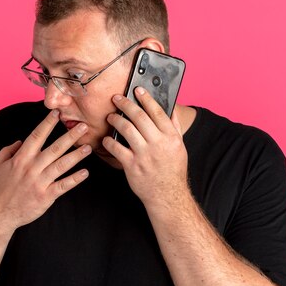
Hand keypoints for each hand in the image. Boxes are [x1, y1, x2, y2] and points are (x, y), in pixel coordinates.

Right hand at [0, 110, 91, 231]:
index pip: (37, 135)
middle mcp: (32, 168)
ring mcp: (40, 182)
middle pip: (55, 148)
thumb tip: (20, 141)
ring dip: (76, 156)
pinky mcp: (46, 196)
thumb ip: (8, 150)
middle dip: (70, 136)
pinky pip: (63, 186)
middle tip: (84, 127)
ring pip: (62, 165)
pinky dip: (75, 179)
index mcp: (21, 158)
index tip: (58, 113)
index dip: (48, 123)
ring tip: (88, 148)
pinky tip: (85, 173)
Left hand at [102, 87, 188, 206]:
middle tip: (116, 99)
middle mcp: (158, 144)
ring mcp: (144, 155)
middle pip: (139, 117)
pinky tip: (106, 139)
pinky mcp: (132, 166)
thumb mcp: (180, 147)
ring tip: (110, 117)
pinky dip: (108, 142)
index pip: (157, 112)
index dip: (146, 98)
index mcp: (171, 137)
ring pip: (126, 129)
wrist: (167, 195)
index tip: (137, 90)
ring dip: (115, 120)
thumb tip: (170, 108)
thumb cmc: (172, 170)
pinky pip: (116, 149)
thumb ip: (174, 127)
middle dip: (125, 104)